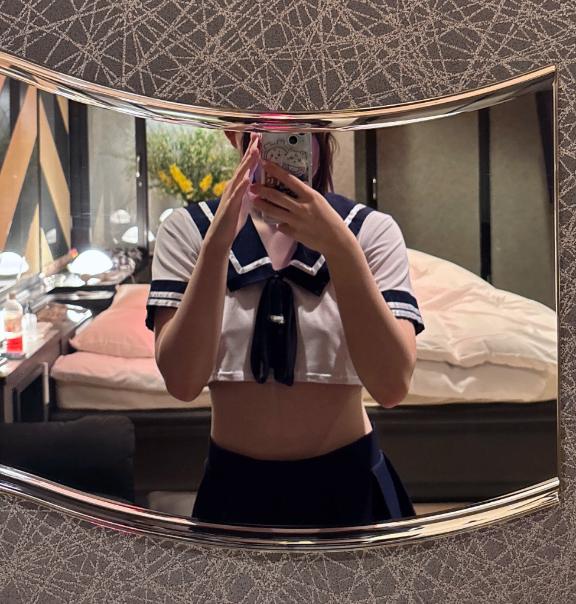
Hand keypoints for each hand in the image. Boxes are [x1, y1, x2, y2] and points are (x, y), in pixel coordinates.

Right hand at [206, 133, 259, 249]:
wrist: (219, 237)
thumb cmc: (232, 220)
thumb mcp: (244, 201)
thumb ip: (248, 190)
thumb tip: (255, 180)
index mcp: (238, 186)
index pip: (246, 165)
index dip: (253, 151)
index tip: (260, 138)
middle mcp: (232, 187)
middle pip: (243, 165)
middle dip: (251, 150)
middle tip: (258, 135)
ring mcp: (230, 196)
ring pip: (239, 176)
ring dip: (247, 163)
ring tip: (255, 151)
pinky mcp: (229, 207)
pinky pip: (236, 195)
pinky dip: (241, 186)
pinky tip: (246, 179)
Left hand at [249, 160, 352, 256]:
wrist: (335, 239)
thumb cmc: (328, 218)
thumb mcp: (319, 201)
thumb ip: (305, 194)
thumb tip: (291, 186)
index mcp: (310, 195)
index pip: (290, 179)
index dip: (276, 171)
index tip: (265, 163)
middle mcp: (302, 207)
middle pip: (277, 196)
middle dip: (262, 190)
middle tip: (252, 186)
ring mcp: (296, 221)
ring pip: (274, 211)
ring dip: (262, 205)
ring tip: (254, 200)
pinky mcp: (294, 233)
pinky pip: (280, 226)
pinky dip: (277, 223)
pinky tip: (273, 220)